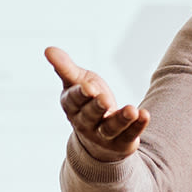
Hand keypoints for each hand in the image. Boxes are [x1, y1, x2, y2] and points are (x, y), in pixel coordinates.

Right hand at [45, 46, 148, 162]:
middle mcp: (86, 123)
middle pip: (91, 115)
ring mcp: (103, 135)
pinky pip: (130, 134)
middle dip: (97, 107)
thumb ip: (65, 68)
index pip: (74, 100)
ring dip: (121, 119)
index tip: (88, 87)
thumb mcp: (77, 82)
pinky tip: (144, 115)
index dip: (81, 94)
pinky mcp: (122, 142)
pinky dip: (137, 125)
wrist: (98, 138)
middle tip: (105, 99)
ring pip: (111, 128)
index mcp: (72, 106)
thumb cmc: (86, 102)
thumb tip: (47, 49)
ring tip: (132, 110)